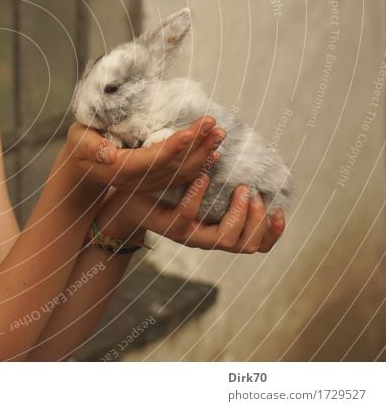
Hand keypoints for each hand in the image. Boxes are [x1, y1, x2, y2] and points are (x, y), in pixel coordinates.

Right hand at [63, 117, 225, 192]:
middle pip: (172, 166)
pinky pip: (181, 174)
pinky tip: (214, 151)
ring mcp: (148, 183)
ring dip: (202, 153)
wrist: (82, 166)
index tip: (190, 133)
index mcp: (121, 170)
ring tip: (219, 133)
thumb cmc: (80, 146)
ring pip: (181, 171)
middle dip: (195, 146)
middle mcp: (138, 180)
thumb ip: (92, 147)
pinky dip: (199, 163)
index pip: (151, 160)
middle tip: (213, 125)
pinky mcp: (155, 180)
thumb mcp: (78, 141)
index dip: (172, 148)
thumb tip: (109, 154)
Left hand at [99, 178, 285, 252]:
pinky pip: (187, 217)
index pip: (256, 244)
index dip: (273, 233)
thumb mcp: (196, 188)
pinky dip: (198, 196)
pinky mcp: (168, 226)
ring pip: (223, 239)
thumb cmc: (163, 193)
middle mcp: (206, 238)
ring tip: (238, 188)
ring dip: (236, 213)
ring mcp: (188, 235)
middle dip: (256, 219)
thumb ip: (218, 181)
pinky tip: (203, 178)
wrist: (126, 202)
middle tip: (250, 192)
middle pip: (246, 245)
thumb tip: (240, 160)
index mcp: (217, 230)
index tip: (279, 210)